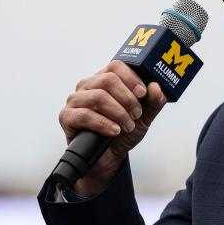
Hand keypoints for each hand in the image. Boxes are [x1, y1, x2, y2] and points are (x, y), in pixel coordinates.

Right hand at [59, 60, 167, 195]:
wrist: (109, 158)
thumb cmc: (123, 132)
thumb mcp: (144, 117)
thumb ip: (153, 102)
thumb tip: (156, 87)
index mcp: (104, 79)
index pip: (116, 66)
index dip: (132, 78)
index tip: (142, 93)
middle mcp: (87, 86)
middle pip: (108, 79)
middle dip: (127, 98)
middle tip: (136, 114)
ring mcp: (75, 100)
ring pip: (98, 96)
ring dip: (118, 112)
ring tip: (127, 126)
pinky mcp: (66, 117)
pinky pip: (84, 115)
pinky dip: (103, 123)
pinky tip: (114, 131)